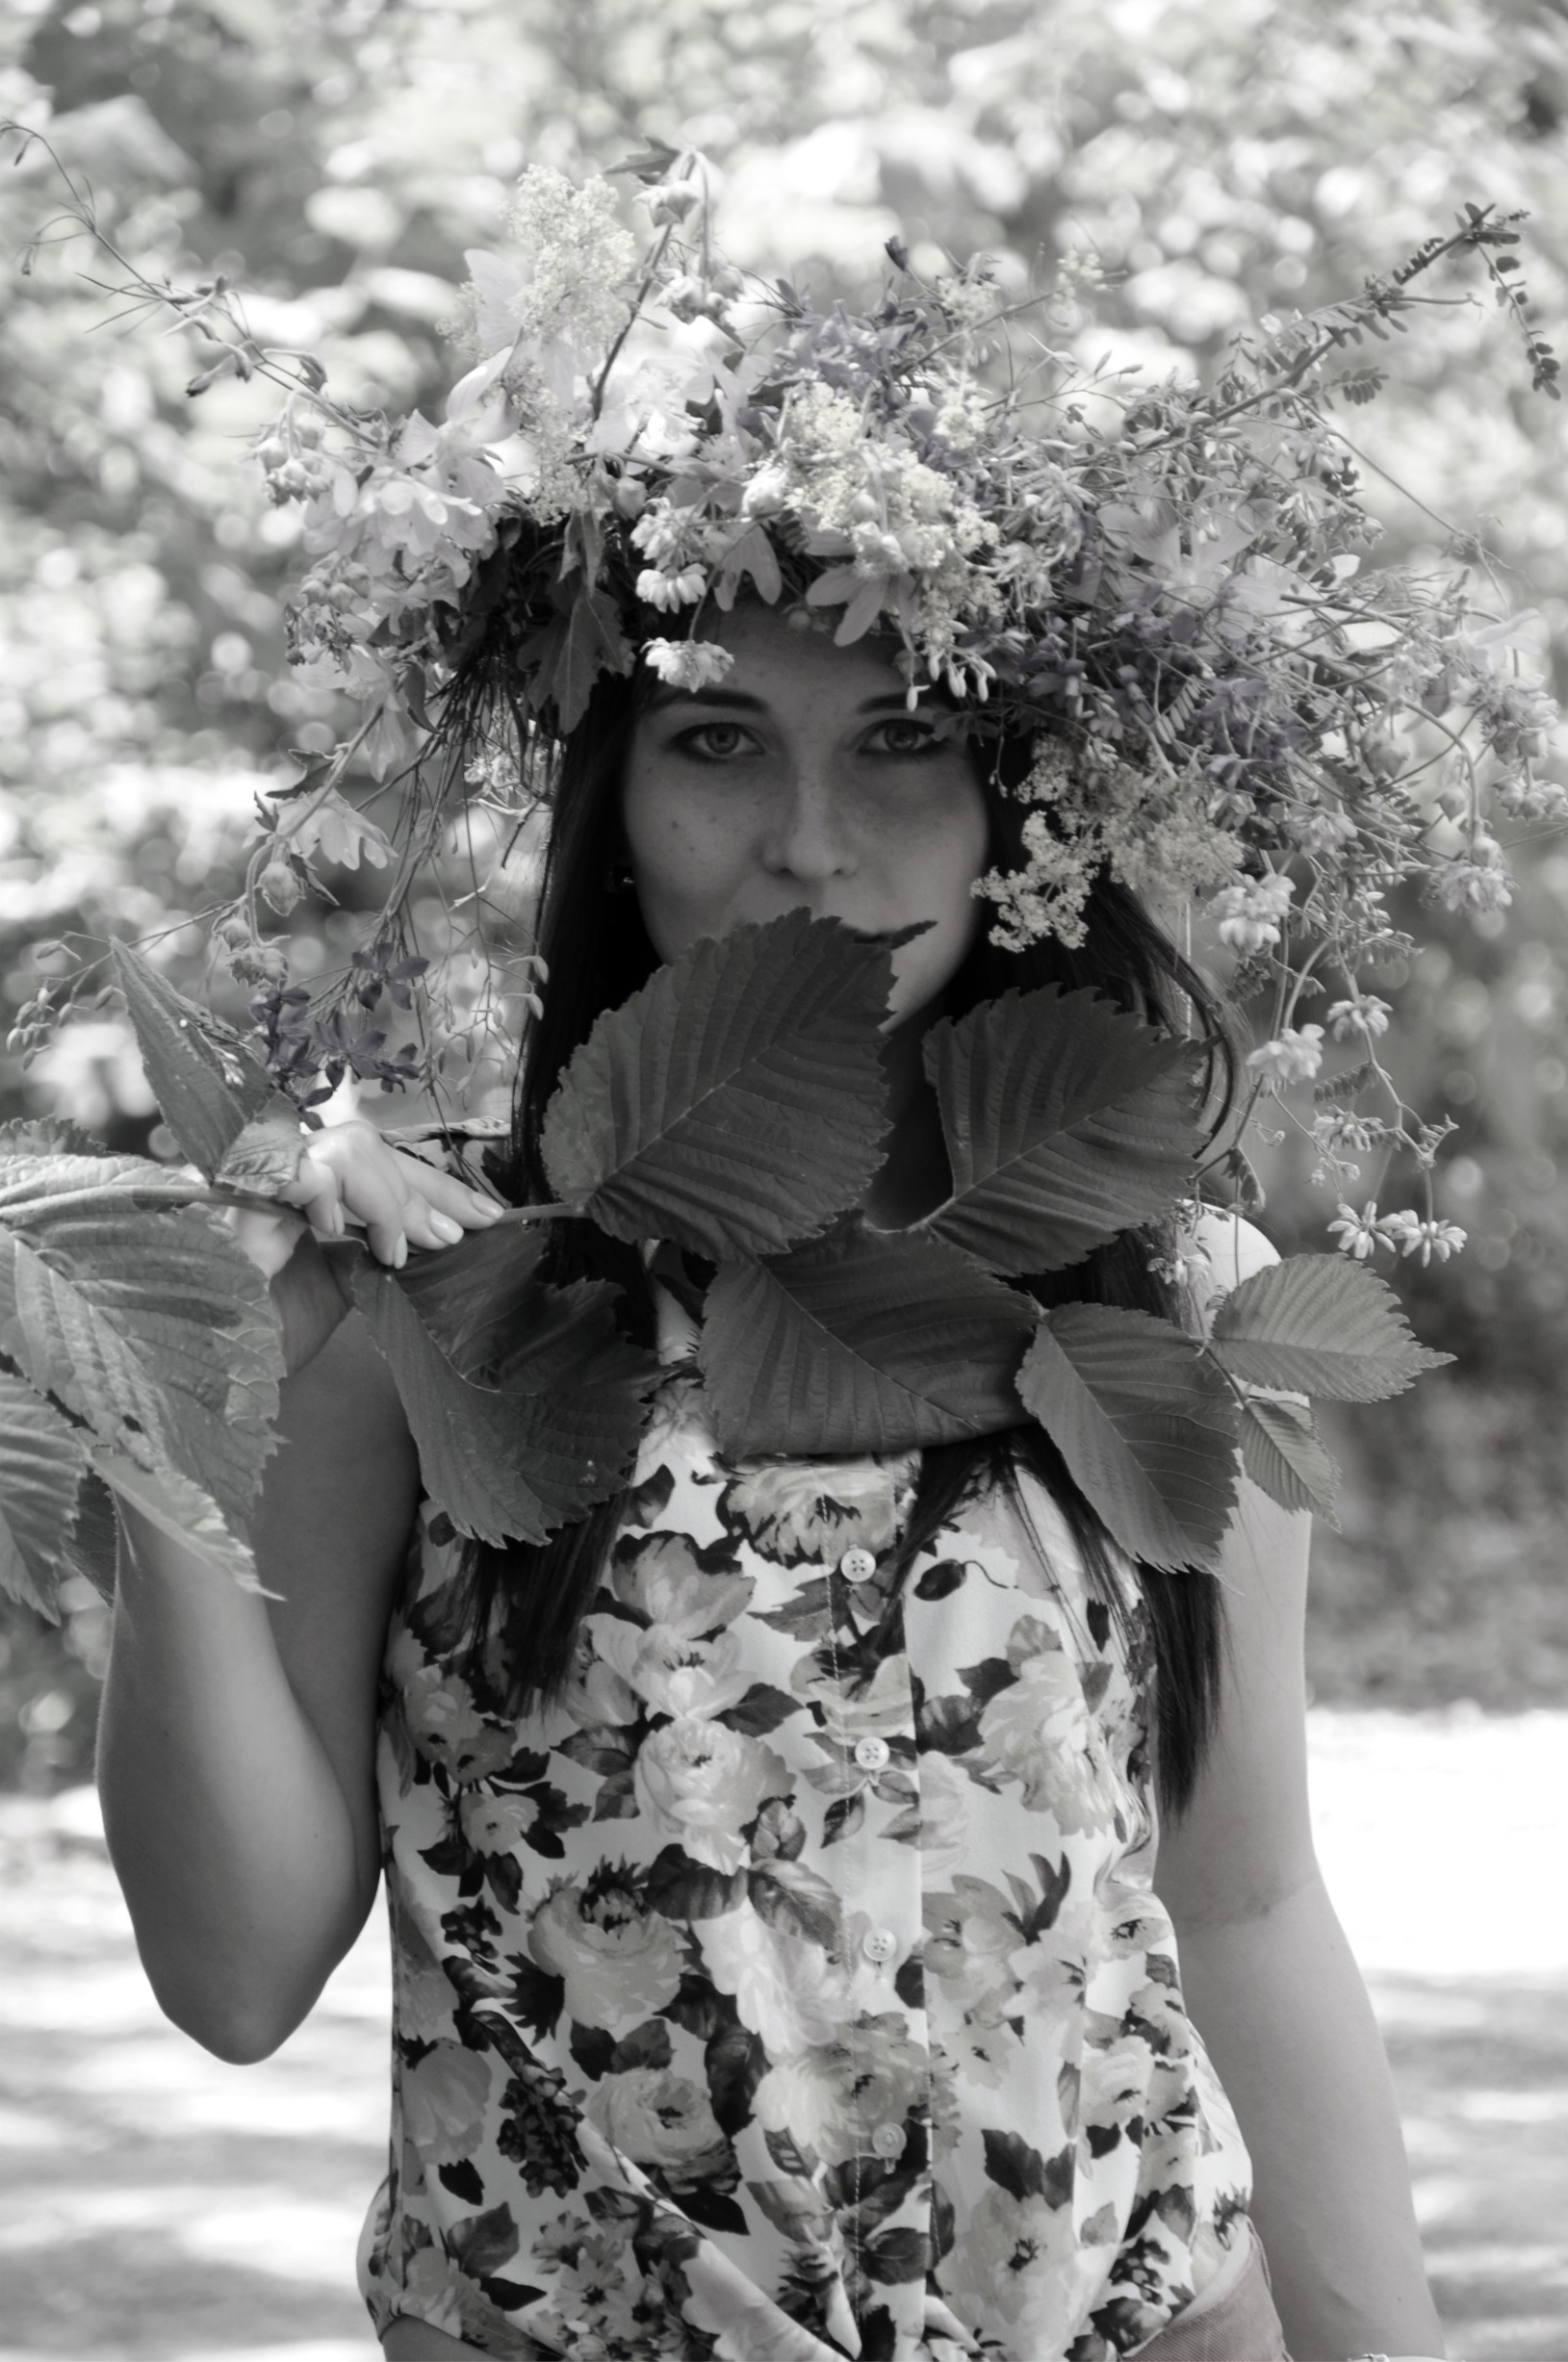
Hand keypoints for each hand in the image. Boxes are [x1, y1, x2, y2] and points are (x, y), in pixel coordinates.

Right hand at [223, 1119, 504, 1371]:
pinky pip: (302, 1168)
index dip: (438, 1189)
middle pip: (371, 1148)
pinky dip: (330, 1195)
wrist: (218, 1361)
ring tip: (390, 1250)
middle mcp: (286, 1174)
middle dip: (422, 1193)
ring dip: (386, 1198)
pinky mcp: (239, 1196)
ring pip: (347, 1148)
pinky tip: (334, 1232)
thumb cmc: (273, 1327)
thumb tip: (436, 1233)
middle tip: (447, 1239)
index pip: (384, 1169)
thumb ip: (378, 1253)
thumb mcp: (344, 1288)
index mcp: (311, 1193)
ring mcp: (261, 1179)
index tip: (490, 1216)